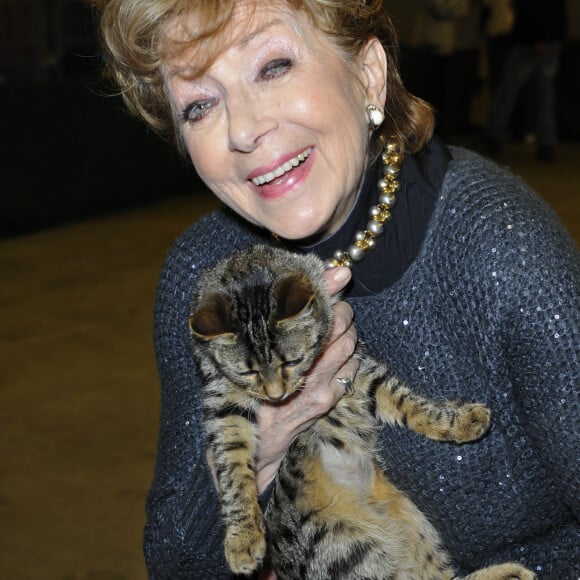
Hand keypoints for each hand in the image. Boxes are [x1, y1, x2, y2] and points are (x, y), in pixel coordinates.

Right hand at [255, 267, 358, 492]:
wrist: (253, 447)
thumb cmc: (240, 398)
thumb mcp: (241, 365)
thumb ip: (257, 331)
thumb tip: (270, 304)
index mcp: (278, 358)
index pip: (311, 316)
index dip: (326, 294)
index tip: (334, 278)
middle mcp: (301, 371)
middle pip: (335, 328)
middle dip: (341, 311)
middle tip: (336, 303)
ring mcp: (317, 389)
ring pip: (347, 347)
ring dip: (349, 331)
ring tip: (341, 323)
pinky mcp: (326, 402)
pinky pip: (351, 372)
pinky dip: (352, 356)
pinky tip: (344, 351)